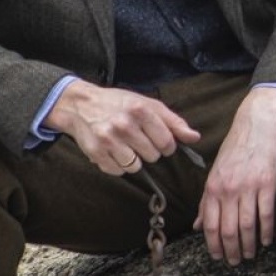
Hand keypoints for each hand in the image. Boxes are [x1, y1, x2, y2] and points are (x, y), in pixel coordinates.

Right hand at [45, 80, 200, 176]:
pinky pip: (118, 171)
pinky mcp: (96, 153)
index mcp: (140, 110)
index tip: (161, 142)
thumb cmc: (118, 103)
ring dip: (134, 160)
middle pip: (152, 156)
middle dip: (149, 151)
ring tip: (126, 146)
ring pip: (135, 167)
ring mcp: (108, 140)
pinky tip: (113, 151)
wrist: (80, 105)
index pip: (167, 142)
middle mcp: (124, 125)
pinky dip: (118, 165)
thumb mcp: (147, 104)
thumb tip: (194, 137)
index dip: (167, 146)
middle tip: (139, 139)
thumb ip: (173, 122)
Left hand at [195, 85, 275, 265]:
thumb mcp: (216, 172)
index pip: (209, 224)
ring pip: (246, 225)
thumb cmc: (236, 148)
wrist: (257, 124)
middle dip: (231, 250)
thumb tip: (198, 225)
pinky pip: (265, 214)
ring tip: (250, 254)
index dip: (213, 244)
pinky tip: (266, 240)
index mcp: (213, 187)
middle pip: (227, 229)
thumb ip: (206, 200)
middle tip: (235, 261)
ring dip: (248, 244)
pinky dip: (265, 231)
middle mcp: (228, 189)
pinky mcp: (267, 183)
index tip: (218, 257)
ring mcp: (248, 187)